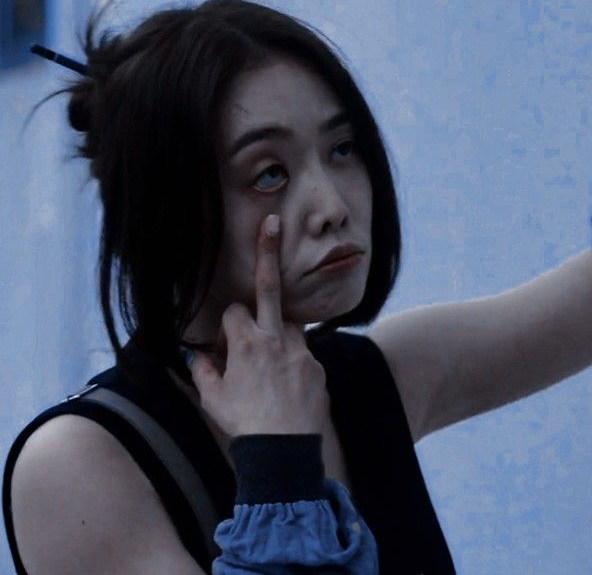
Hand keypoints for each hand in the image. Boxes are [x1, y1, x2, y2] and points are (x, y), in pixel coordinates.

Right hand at [186, 214, 330, 438]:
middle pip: (270, 289)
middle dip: (267, 253)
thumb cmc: (243, 423)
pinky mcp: (318, 367)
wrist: (284, 451)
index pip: (233, 313)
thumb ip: (201, 370)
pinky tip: (287, 386)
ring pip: (291, 324)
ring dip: (280, 329)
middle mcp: (275, 339)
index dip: (227, 324)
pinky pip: (305, 354)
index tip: (225, 342)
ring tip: (272, 356)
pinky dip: (295, 361)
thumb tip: (190, 354)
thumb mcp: (213, 398)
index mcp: (246, 343)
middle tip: (273, 222)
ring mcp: (301, 351)